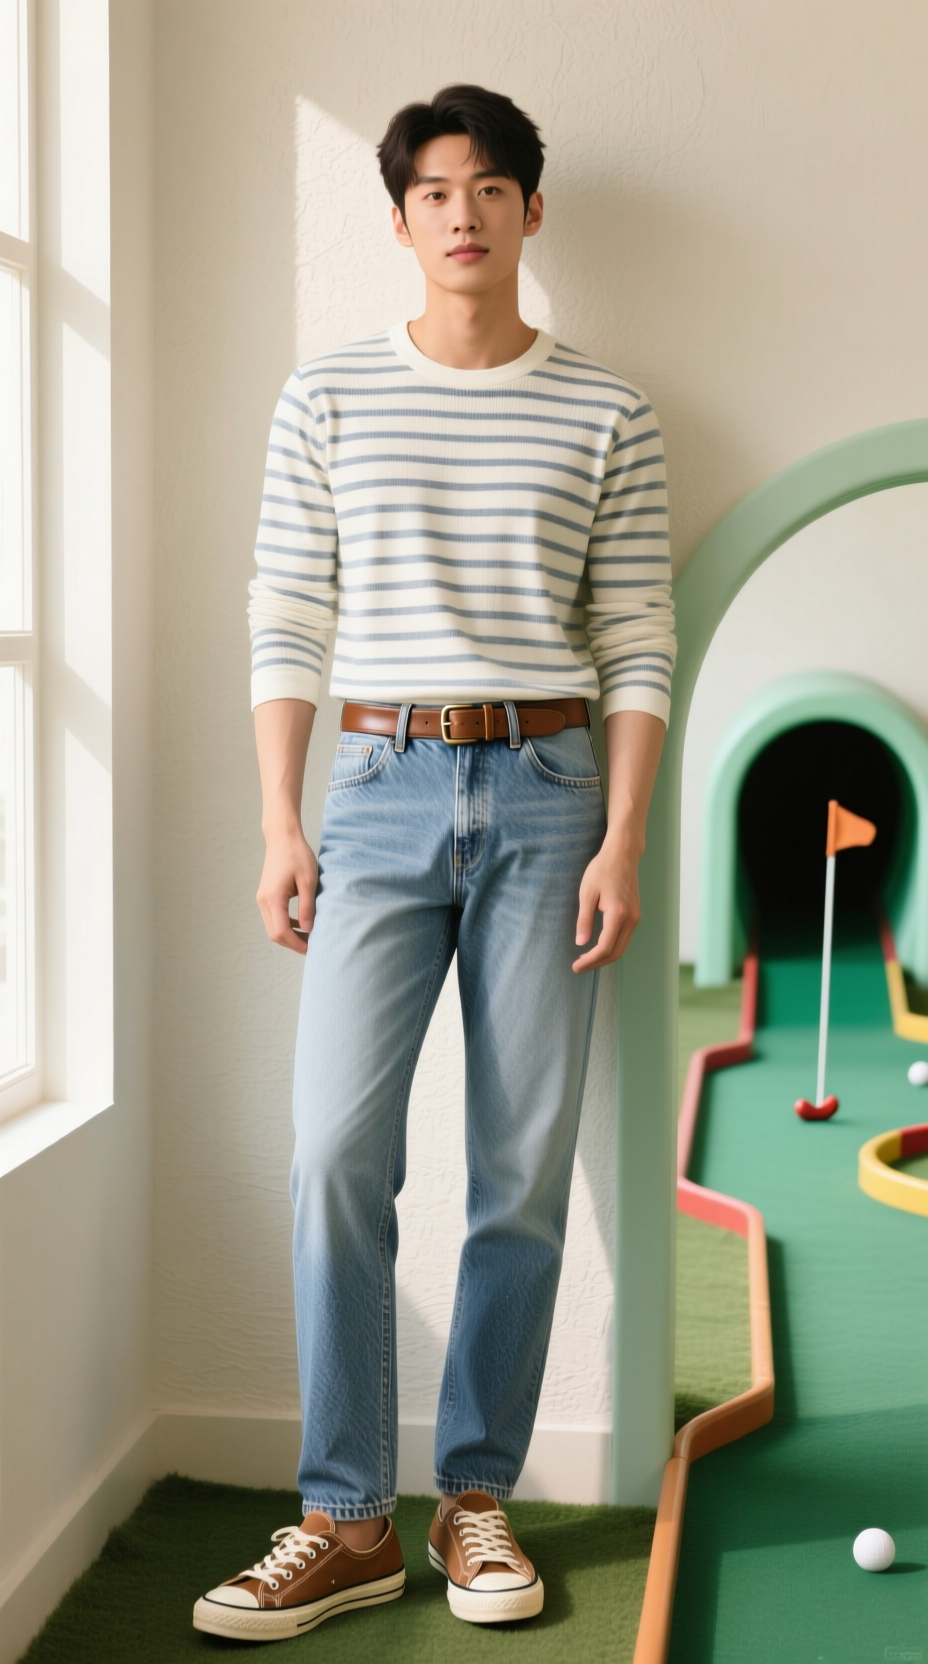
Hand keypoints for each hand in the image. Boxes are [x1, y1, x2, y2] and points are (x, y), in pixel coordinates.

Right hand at [256, 827, 317, 953]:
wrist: (282, 837)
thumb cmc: (297, 855)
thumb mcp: (308, 881)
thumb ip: (307, 907)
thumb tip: (308, 930)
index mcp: (273, 898)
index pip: (282, 931)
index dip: (297, 944)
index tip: (312, 949)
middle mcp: (263, 900)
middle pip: (274, 934)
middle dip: (292, 943)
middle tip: (312, 946)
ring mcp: (262, 898)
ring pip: (272, 927)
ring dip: (289, 935)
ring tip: (309, 937)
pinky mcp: (265, 895)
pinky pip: (273, 917)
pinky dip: (285, 924)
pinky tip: (301, 923)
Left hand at [572, 837, 641, 971]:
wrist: (623, 855)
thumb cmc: (602, 870)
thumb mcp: (587, 893)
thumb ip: (584, 920)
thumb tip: (581, 943)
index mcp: (618, 914)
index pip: (605, 947)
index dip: (590, 960)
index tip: (575, 966)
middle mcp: (631, 919)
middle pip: (616, 953)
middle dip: (597, 963)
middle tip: (578, 966)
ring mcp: (636, 917)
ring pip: (622, 947)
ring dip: (605, 956)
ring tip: (586, 959)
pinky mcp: (635, 915)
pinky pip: (624, 938)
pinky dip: (612, 947)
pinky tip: (598, 946)